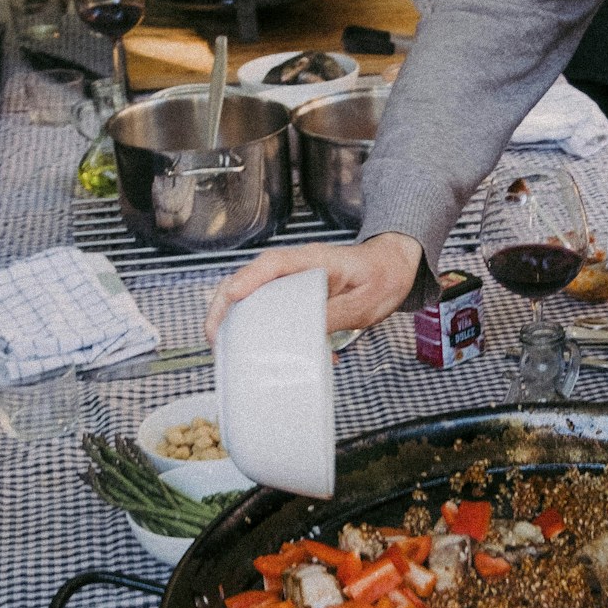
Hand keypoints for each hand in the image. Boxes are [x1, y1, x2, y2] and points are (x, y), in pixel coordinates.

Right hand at [204, 233, 422, 342]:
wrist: (394, 267)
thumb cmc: (383, 278)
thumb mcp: (365, 302)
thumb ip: (335, 314)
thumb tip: (304, 331)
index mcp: (313, 260)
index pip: (272, 264)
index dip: (247, 280)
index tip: (230, 298)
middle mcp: (296, 266)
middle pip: (250, 278)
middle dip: (226, 305)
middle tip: (214, 336)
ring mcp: (292, 278)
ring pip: (253, 292)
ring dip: (236, 317)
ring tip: (223, 345)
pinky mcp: (294, 291)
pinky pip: (268, 304)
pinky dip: (257, 323)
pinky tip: (257, 346)